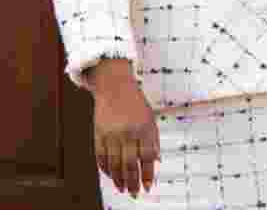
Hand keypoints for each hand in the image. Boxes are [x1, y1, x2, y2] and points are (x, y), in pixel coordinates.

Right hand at [88, 59, 159, 196]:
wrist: (114, 86)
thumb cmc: (136, 103)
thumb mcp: (150, 118)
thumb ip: (153, 139)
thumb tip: (156, 162)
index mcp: (144, 127)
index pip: (147, 157)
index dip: (147, 174)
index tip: (147, 187)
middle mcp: (127, 132)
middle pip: (130, 164)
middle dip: (132, 182)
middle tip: (134, 194)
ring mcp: (111, 134)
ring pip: (114, 164)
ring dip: (119, 180)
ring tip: (123, 189)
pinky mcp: (98, 134)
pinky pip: (101, 157)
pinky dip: (106, 170)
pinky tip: (112, 177)